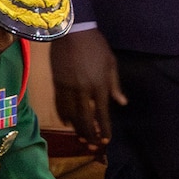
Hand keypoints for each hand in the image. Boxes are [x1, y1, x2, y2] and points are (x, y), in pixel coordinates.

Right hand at [48, 28, 126, 149]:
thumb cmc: (95, 45)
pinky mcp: (56, 85)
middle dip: (90, 135)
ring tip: (82, 139)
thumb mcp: (110, 63)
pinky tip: (68, 123)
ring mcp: (68, 88)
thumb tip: (121, 103)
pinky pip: (59, 105)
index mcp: (99, 85)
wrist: (72, 32)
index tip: (106, 140)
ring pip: (71, 115)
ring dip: (77, 129)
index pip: (102, 113)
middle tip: (93, 146)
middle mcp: (83, 90)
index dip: (104, 129)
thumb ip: (114, 85)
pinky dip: (64, 116)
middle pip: (86, 119)